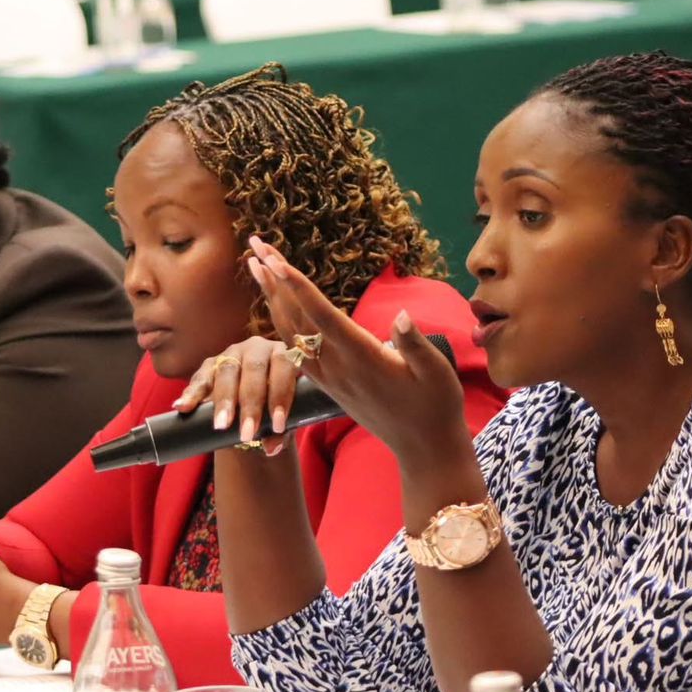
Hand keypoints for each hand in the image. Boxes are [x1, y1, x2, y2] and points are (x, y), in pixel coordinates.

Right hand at [174, 335, 303, 453]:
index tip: (277, 426)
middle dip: (250, 404)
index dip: (280, 396)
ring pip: (226, 372)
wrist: (253, 404)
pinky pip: (200, 377)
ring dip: (223, 400)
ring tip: (221, 425)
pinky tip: (183, 407)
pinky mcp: (209, 364)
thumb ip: (279, 433)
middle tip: (247, 433)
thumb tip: (271, 447)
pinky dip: (192, 394)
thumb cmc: (273, 408)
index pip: (284, 369)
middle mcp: (256, 348)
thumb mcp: (280, 418)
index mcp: (282, 355)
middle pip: (253, 370)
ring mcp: (231, 354)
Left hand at [245, 236, 470, 467]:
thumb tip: (401, 315)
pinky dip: (280, 320)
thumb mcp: (437, 373)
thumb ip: (415, 344)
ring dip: (271, 297)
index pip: (321, 316)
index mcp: (362, 358)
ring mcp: (329, 376)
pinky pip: (295, 348)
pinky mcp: (328, 383)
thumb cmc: (435, 405)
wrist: (422, 447)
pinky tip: (274, 303)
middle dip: (273, 281)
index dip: (296, 286)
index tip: (274, 259)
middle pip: (296, 318)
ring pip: (290, 332)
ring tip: (255, 264)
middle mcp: (338, 366)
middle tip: (255, 245)